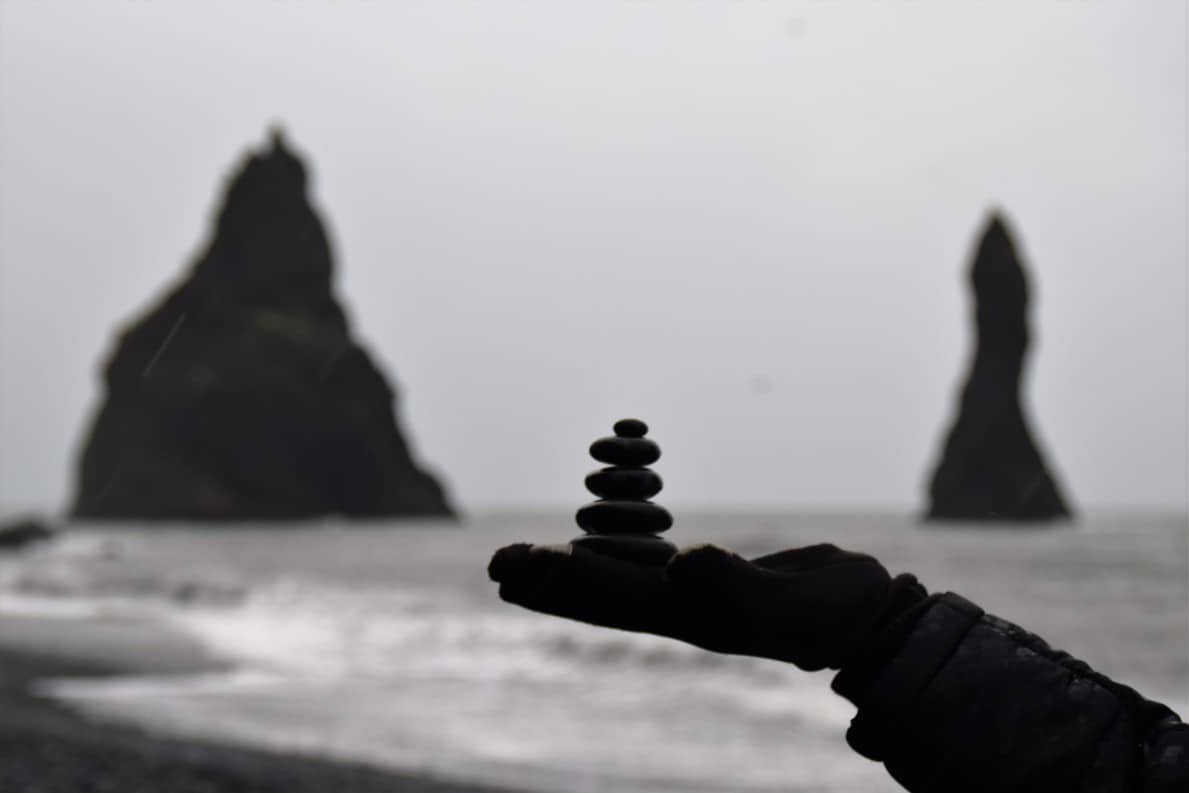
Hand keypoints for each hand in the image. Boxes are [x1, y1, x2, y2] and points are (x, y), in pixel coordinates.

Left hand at [488, 541, 908, 671]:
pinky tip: (601, 533)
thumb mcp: (790, 600)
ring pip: (617, 574)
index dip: (559, 581)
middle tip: (497, 563)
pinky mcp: (709, 575)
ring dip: (572, 561)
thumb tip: (686, 563)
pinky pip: (649, 558)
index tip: (514, 565)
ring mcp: (692, 592)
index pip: (609, 598)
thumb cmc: (835, 613)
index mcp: (689, 617)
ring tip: (529, 555)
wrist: (866, 615)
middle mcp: (680, 606)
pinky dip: (618, 541)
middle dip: (547, 578)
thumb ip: (737, 585)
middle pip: (598, 593)